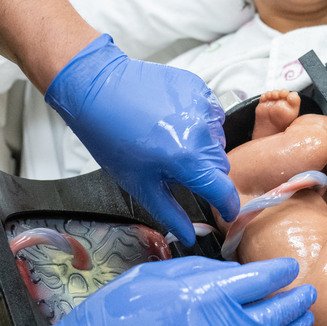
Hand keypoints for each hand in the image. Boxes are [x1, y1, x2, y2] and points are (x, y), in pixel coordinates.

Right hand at [30, 256, 315, 325]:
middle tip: (307, 293)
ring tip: (302, 318)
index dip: (279, 273)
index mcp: (205, 297)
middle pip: (273, 314)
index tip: (290, 268)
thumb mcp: (155, 275)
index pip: (259, 282)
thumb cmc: (113, 316)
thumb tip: (231, 274)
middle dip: (294, 302)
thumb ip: (199, 272)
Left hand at [46, 34, 239, 243]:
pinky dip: (199, 122)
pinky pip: (211, 114)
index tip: (227, 212)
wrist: (98, 90)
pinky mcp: (199, 88)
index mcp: (187, 160)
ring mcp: (202, 107)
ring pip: (216, 140)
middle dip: (205, 173)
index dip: (228, 206)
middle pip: (220, 165)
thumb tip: (190, 236)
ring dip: (202, 146)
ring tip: (171, 140)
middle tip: (176, 169)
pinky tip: (175, 121)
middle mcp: (201, 132)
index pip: (225, 190)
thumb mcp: (139, 184)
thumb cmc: (112, 138)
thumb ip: (170, 213)